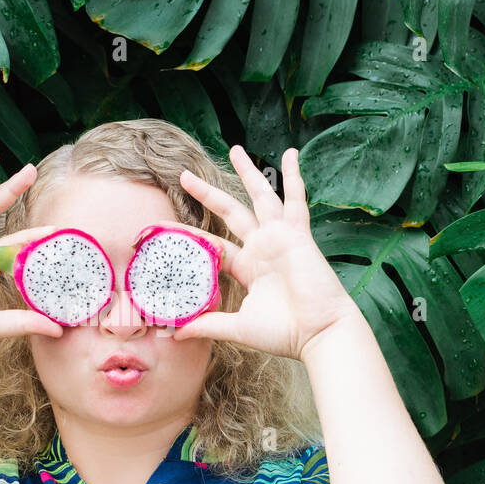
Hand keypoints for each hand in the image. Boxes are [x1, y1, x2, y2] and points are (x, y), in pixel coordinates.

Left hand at [169, 145, 358, 359]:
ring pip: (259, 197)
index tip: (165, 227)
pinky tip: (291, 154)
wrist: (319, 334)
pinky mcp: (297, 235)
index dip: (189, 236)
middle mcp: (262, 248)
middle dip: (208, 193)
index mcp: (247, 268)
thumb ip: (207, 325)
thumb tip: (174, 334)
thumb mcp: (237, 327)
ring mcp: (280, 238)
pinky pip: (295, 200)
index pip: (212, 245)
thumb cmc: (283, 333)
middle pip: (230, 212)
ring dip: (247, 173)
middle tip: (184, 175)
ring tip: (234, 149)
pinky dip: (294, 177)